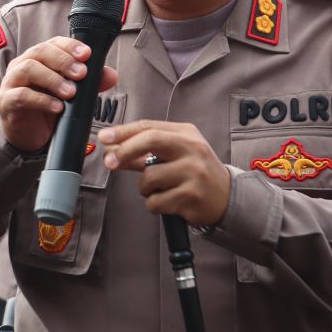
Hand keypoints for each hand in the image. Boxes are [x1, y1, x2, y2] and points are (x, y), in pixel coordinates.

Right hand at [0, 37, 117, 153]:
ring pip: (28, 69)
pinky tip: (58, 107)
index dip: (70, 46)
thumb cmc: (48, 107)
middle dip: (63, 61)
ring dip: (52, 79)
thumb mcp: (72, 94)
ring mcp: (12, 82)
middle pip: (40, 51)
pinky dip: (42, 100)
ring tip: (70, 92)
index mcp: (39, 58)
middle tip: (81, 74)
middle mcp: (23, 64)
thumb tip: (112, 75)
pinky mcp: (6, 101)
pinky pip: (21, 95)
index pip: (53, 43)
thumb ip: (90, 83)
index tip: (87, 54)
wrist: (29, 134)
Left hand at [97, 120, 230, 225]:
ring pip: (149, 178)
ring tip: (160, 190)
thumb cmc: (195, 173)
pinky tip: (169, 202)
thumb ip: (144, 153)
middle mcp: (192, 149)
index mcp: (186, 134)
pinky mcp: (191, 196)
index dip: (123, 131)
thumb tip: (112, 151)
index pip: (150, 127)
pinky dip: (154, 205)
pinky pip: (155, 202)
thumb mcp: (174, 155)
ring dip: (144, 189)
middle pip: (151, 141)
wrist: (227, 197)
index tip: (104, 138)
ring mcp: (194, 172)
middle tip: (110, 162)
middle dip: (125, 150)